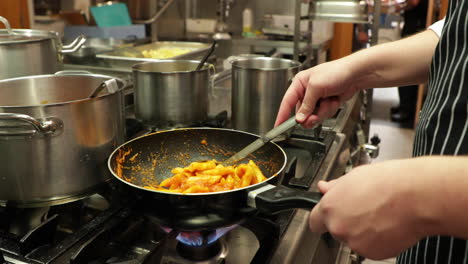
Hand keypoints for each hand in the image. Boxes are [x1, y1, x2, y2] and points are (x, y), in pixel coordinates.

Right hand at [275, 59, 358, 127]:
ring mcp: (316, 99)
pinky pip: (322, 115)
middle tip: (315, 115)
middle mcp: (306, 92)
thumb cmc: (337, 72)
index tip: (278, 126)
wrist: (356, 74)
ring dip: (322, 112)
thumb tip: (299, 118)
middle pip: (301, 113)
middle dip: (310, 116)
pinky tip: (334, 101)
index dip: (282, 115)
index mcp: (299, 83)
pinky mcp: (325, 104)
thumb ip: (306, 104)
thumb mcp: (317, 87)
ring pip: (312, 116)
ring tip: (329, 101)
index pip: (287, 102)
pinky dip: (329, 110)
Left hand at [309, 160, 428, 259]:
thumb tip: (325, 187)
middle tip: (365, 209)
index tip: (327, 217)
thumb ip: (336, 187)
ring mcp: (354, 241)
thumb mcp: (355, 175)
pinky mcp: (371, 253)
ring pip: (353, 239)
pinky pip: (369, 247)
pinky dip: (376, 240)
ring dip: (362, 231)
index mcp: (330, 206)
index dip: (322, 218)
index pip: (314, 220)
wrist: (416, 196)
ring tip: (380, 214)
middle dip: (346, 222)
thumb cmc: (390, 183)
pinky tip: (387, 225)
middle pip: (335, 229)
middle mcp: (338, 226)